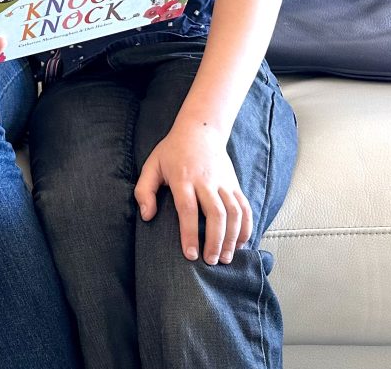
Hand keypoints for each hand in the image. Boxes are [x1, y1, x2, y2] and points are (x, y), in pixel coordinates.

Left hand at [134, 120, 252, 265]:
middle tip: (211, 261)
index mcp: (183, 178)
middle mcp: (206, 181)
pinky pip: (245, 208)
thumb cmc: (172, 151)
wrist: (200, 130)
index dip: (190, 234)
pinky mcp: (235, 184)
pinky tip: (241, 244)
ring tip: (225, 258)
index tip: (191, 255)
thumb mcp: (152, 165)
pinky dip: (246, 227)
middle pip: (216, 214)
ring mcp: (224, 182)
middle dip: (215, 241)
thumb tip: (146, 216)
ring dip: (232, 238)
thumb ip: (144, 190)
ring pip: (234, 213)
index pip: (188, 209)